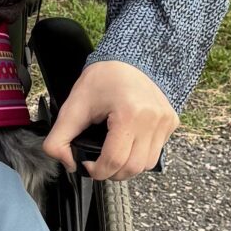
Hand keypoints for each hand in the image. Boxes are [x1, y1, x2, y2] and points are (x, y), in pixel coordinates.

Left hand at [40, 58, 178, 180]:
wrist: (129, 58)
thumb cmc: (103, 79)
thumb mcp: (74, 106)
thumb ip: (59, 138)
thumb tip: (67, 163)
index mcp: (130, 114)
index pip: (114, 161)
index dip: (97, 170)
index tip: (87, 164)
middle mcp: (153, 119)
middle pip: (132, 168)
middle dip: (111, 172)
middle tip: (98, 163)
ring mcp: (165, 121)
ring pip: (147, 164)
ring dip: (127, 167)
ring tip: (113, 155)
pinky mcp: (171, 122)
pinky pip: (156, 151)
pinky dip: (140, 155)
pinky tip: (128, 142)